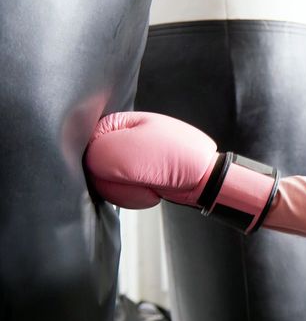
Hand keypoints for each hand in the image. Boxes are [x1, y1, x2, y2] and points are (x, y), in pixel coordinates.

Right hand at [84, 112, 277, 232]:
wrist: (206, 178)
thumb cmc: (180, 158)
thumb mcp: (133, 150)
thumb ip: (98, 153)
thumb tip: (87, 163)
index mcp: (116, 124)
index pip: (84, 147)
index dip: (99, 164)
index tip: (119, 167)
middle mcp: (118, 140)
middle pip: (94, 169)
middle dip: (117, 180)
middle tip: (140, 176)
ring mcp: (127, 159)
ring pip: (107, 184)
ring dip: (129, 190)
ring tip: (149, 182)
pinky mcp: (135, 176)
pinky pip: (122, 193)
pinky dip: (136, 196)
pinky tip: (151, 190)